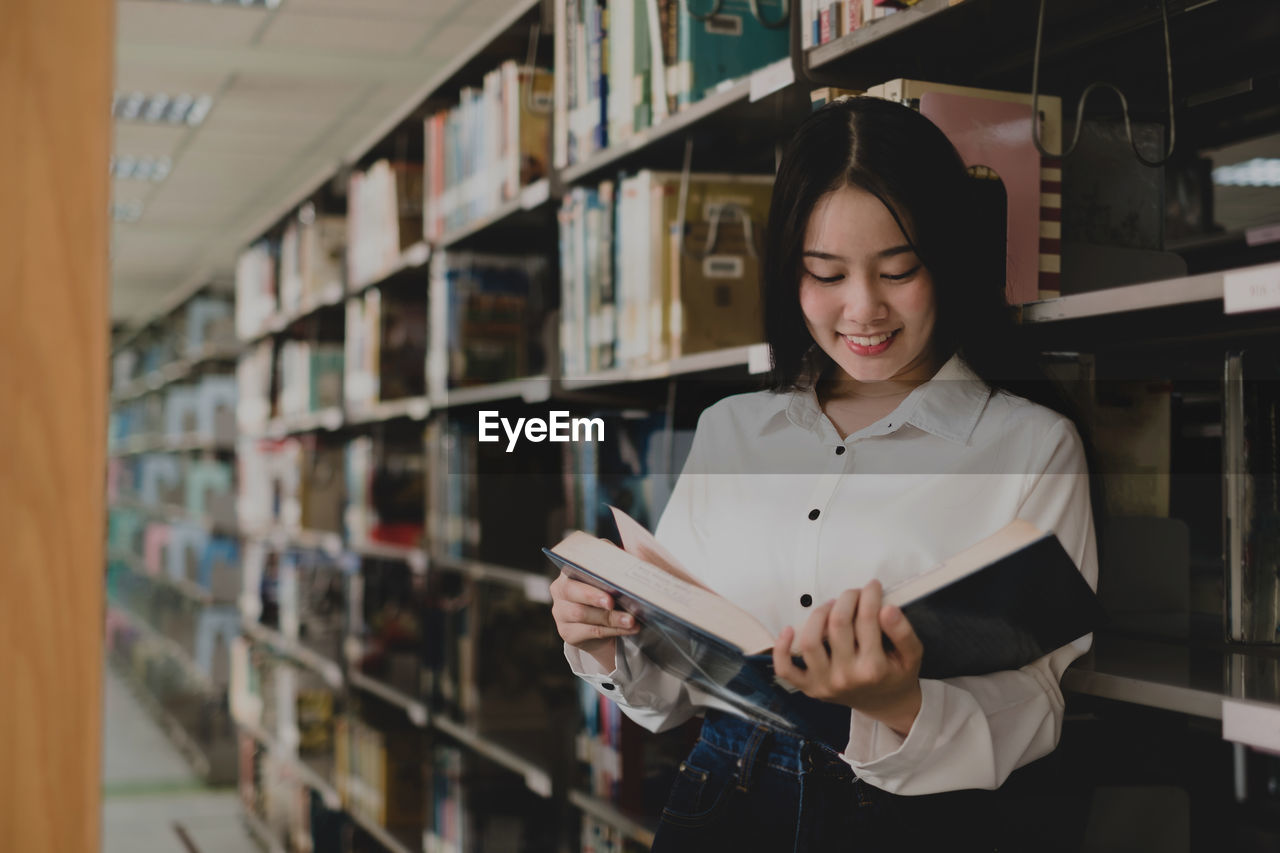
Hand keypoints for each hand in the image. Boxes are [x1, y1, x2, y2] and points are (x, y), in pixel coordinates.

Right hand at [550, 572, 640, 671]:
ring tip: (631, 620)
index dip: (587, 570)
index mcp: (570, 569)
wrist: (605, 622)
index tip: (604, 575)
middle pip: (571, 590)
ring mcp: (561, 612)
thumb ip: (618, 563)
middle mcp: (560, 589)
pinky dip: (613, 630)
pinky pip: (591, 632)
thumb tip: (634, 559)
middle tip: (612, 602)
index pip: (574, 564)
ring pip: (582, 614)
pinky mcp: (568, 632)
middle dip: (593, 596)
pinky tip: (629, 629)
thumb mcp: (614, 575)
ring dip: (610, 618)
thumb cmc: (611, 591)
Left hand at [772, 580, 923, 736]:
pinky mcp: (810, 687)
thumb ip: (903, 631)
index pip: (867, 619)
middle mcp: (846, 677)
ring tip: (831, 606)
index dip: (869, 596)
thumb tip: (887, 608)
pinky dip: (781, 649)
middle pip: (838, 624)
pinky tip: (789, 629)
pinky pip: (786, 670)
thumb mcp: (913, 655)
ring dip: (819, 615)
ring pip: (810, 641)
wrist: (886, 704)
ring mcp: (824, 683)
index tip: (872, 586)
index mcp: (874, 669)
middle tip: (854, 593)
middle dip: (846, 599)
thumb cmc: (897, 675)